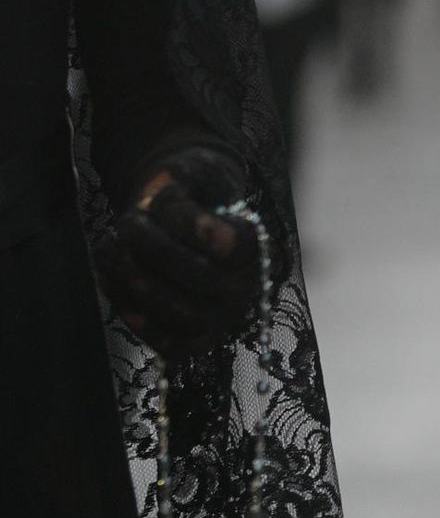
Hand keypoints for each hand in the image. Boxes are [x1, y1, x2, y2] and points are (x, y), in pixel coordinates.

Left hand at [103, 145, 260, 358]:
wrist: (185, 224)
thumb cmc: (189, 196)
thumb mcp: (191, 174)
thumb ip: (179, 184)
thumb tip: (162, 206)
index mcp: (251, 244)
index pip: (230, 245)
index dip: (196, 228)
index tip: (166, 201)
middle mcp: (243, 287)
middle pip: (200, 278)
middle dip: (152, 248)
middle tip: (127, 222)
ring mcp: (221, 318)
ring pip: (181, 314)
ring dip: (135, 283)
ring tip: (109, 252)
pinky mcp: (195, 341)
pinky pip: (168, 343)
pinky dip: (135, 316)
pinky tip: (111, 283)